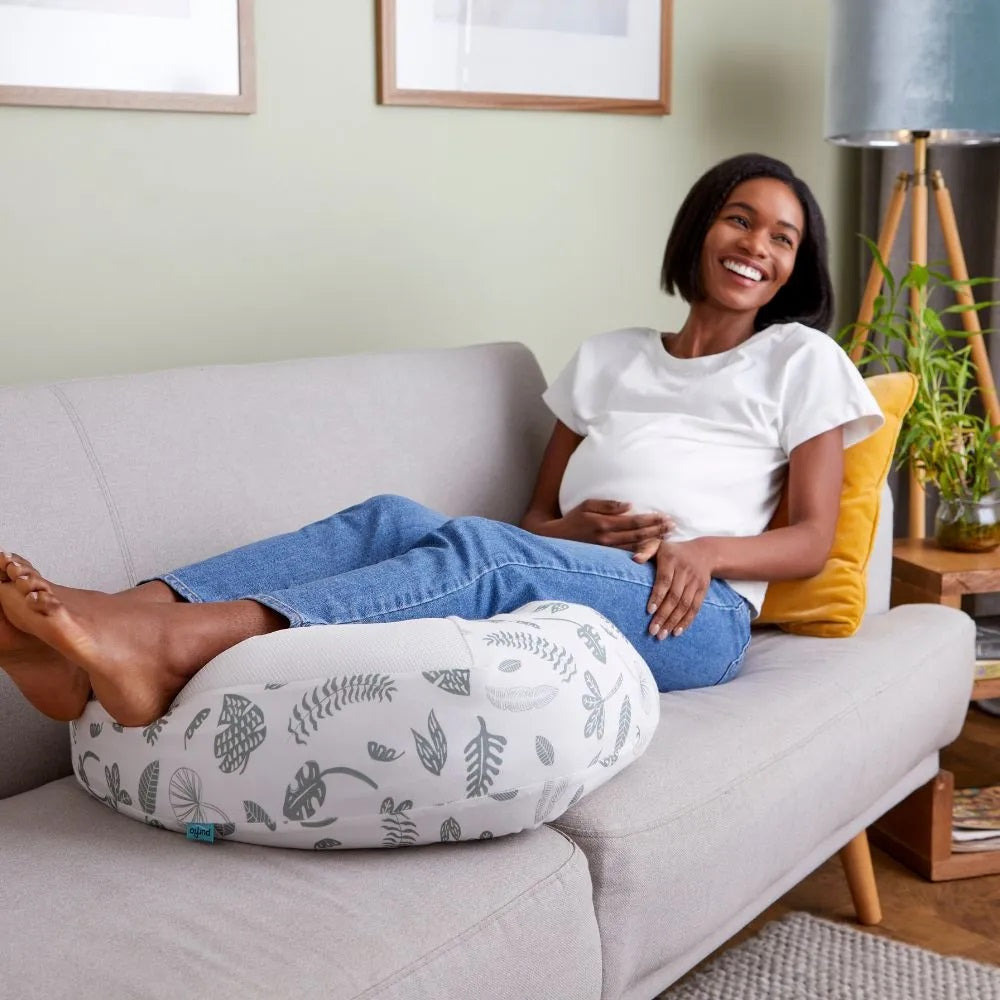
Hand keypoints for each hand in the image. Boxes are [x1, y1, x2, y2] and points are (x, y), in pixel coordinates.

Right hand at [556, 499, 672, 549]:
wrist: (557, 539)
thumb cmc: (573, 519)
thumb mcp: (587, 505)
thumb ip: (608, 505)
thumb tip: (629, 505)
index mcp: (604, 524)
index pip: (633, 522)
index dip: (651, 520)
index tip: (665, 517)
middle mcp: (608, 539)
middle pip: (638, 535)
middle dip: (657, 530)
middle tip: (673, 526)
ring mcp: (607, 550)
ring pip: (636, 547)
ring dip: (653, 542)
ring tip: (668, 537)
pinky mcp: (606, 557)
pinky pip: (628, 556)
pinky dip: (643, 552)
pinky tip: (654, 550)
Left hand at [641, 539, 713, 639]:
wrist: (703, 552)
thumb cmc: (672, 551)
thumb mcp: (658, 545)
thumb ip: (646, 551)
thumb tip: (635, 560)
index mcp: (671, 560)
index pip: (664, 581)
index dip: (657, 596)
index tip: (649, 611)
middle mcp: (685, 571)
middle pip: (674, 596)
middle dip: (663, 615)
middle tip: (652, 631)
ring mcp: (695, 581)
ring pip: (685, 605)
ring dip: (673, 622)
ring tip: (662, 635)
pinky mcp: (703, 590)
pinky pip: (695, 608)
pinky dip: (686, 621)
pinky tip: (677, 632)